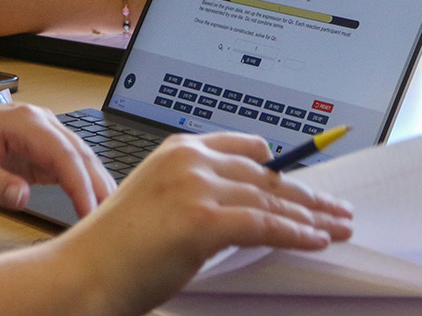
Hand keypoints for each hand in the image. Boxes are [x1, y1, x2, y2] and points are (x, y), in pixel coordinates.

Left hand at [0, 99, 116, 214]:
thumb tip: (24, 197)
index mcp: (24, 121)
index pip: (64, 154)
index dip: (81, 185)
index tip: (91, 212)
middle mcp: (40, 122)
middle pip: (81, 154)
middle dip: (99, 185)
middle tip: (114, 218)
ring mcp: (41, 134)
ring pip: (79, 159)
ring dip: (95, 184)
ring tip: (111, 214)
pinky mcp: (38, 149)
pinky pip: (68, 166)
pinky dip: (82, 184)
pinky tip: (92, 203)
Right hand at [53, 133, 353, 314]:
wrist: (84, 273)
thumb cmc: (115, 251)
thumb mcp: (160, 206)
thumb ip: (198, 197)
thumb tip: (243, 211)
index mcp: (177, 150)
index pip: (246, 148)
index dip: (281, 167)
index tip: (305, 181)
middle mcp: (190, 160)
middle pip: (266, 175)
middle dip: (307, 195)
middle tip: (336, 209)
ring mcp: (196, 187)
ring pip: (271, 199)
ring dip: (312, 216)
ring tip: (338, 226)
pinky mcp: (204, 220)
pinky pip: (266, 225)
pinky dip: (297, 234)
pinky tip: (318, 240)